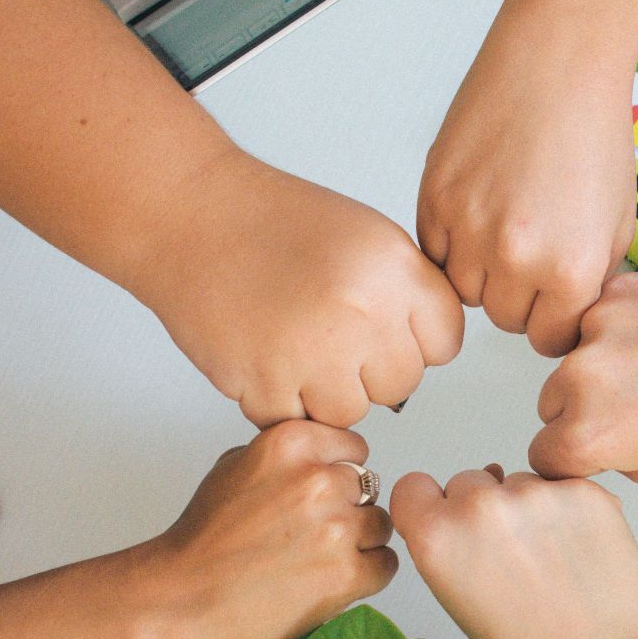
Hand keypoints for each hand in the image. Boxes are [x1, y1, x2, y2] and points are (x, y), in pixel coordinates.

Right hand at [122, 421, 398, 638]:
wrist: (181, 598)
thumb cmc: (202, 539)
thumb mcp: (235, 465)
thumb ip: (288, 455)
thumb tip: (327, 458)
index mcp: (292, 444)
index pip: (355, 448)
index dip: (340, 474)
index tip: (321, 496)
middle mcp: (318, 480)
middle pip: (370, 488)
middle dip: (348, 510)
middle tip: (312, 535)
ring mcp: (335, 528)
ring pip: (382, 526)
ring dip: (360, 543)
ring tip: (317, 560)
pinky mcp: (346, 574)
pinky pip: (385, 565)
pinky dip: (366, 576)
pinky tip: (329, 581)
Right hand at [134, 153, 463, 427]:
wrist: (192, 215)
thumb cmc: (275, 222)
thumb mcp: (367, 236)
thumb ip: (406, 292)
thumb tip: (428, 350)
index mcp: (393, 269)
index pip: (445, 342)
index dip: (416, 339)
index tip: (387, 328)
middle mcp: (360, 312)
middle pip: (402, 384)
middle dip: (371, 369)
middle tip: (331, 335)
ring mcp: (312, 352)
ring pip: (351, 413)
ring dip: (326, 391)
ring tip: (295, 344)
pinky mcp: (264, 383)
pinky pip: (296, 422)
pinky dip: (280, 401)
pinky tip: (267, 355)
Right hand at [390, 466, 637, 638]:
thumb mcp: (459, 604)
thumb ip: (446, 548)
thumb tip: (457, 508)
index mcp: (438, 538)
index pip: (413, 487)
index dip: (430, 505)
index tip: (447, 522)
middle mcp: (480, 506)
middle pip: (467, 480)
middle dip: (482, 508)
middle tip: (510, 555)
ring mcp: (534, 492)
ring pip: (517, 480)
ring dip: (527, 507)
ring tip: (551, 559)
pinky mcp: (581, 488)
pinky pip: (560, 484)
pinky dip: (567, 508)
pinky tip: (578, 549)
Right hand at [418, 1, 635, 356]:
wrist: (559, 59)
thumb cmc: (594, 126)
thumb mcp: (619, 220)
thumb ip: (591, 278)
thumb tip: (567, 314)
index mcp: (570, 269)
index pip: (550, 338)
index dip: (554, 317)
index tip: (553, 298)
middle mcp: (516, 256)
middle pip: (503, 319)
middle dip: (519, 294)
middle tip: (531, 250)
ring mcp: (468, 228)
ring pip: (464, 291)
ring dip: (482, 271)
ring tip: (505, 226)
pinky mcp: (434, 197)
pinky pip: (434, 252)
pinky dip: (453, 242)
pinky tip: (481, 207)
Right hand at [530, 271, 637, 483]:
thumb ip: (605, 459)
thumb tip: (582, 443)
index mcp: (588, 435)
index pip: (542, 454)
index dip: (569, 455)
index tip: (590, 447)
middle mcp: (581, 380)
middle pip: (550, 402)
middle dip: (580, 407)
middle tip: (633, 404)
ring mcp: (595, 330)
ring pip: (570, 356)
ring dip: (597, 364)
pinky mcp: (613, 293)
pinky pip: (595, 317)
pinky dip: (616, 327)